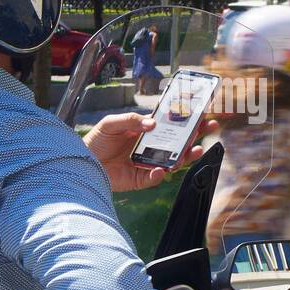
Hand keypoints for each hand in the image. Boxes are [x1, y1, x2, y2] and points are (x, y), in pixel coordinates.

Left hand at [83, 111, 217, 191]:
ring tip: (194, 151)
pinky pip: (154, 179)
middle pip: (179, 142)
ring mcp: (147, 164)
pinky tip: (159, 170)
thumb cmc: (96, 141)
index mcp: (146, 131)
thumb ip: (130, 120)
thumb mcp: (110, 124)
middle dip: (196, 135)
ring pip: (173, 162)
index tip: (202, 110)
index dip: (186, 119)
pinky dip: (158, 175)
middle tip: (210, 127)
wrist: (79, 163)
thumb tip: (152, 124)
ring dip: (185, 157)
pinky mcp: (139, 180)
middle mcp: (151, 147)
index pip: (171, 124)